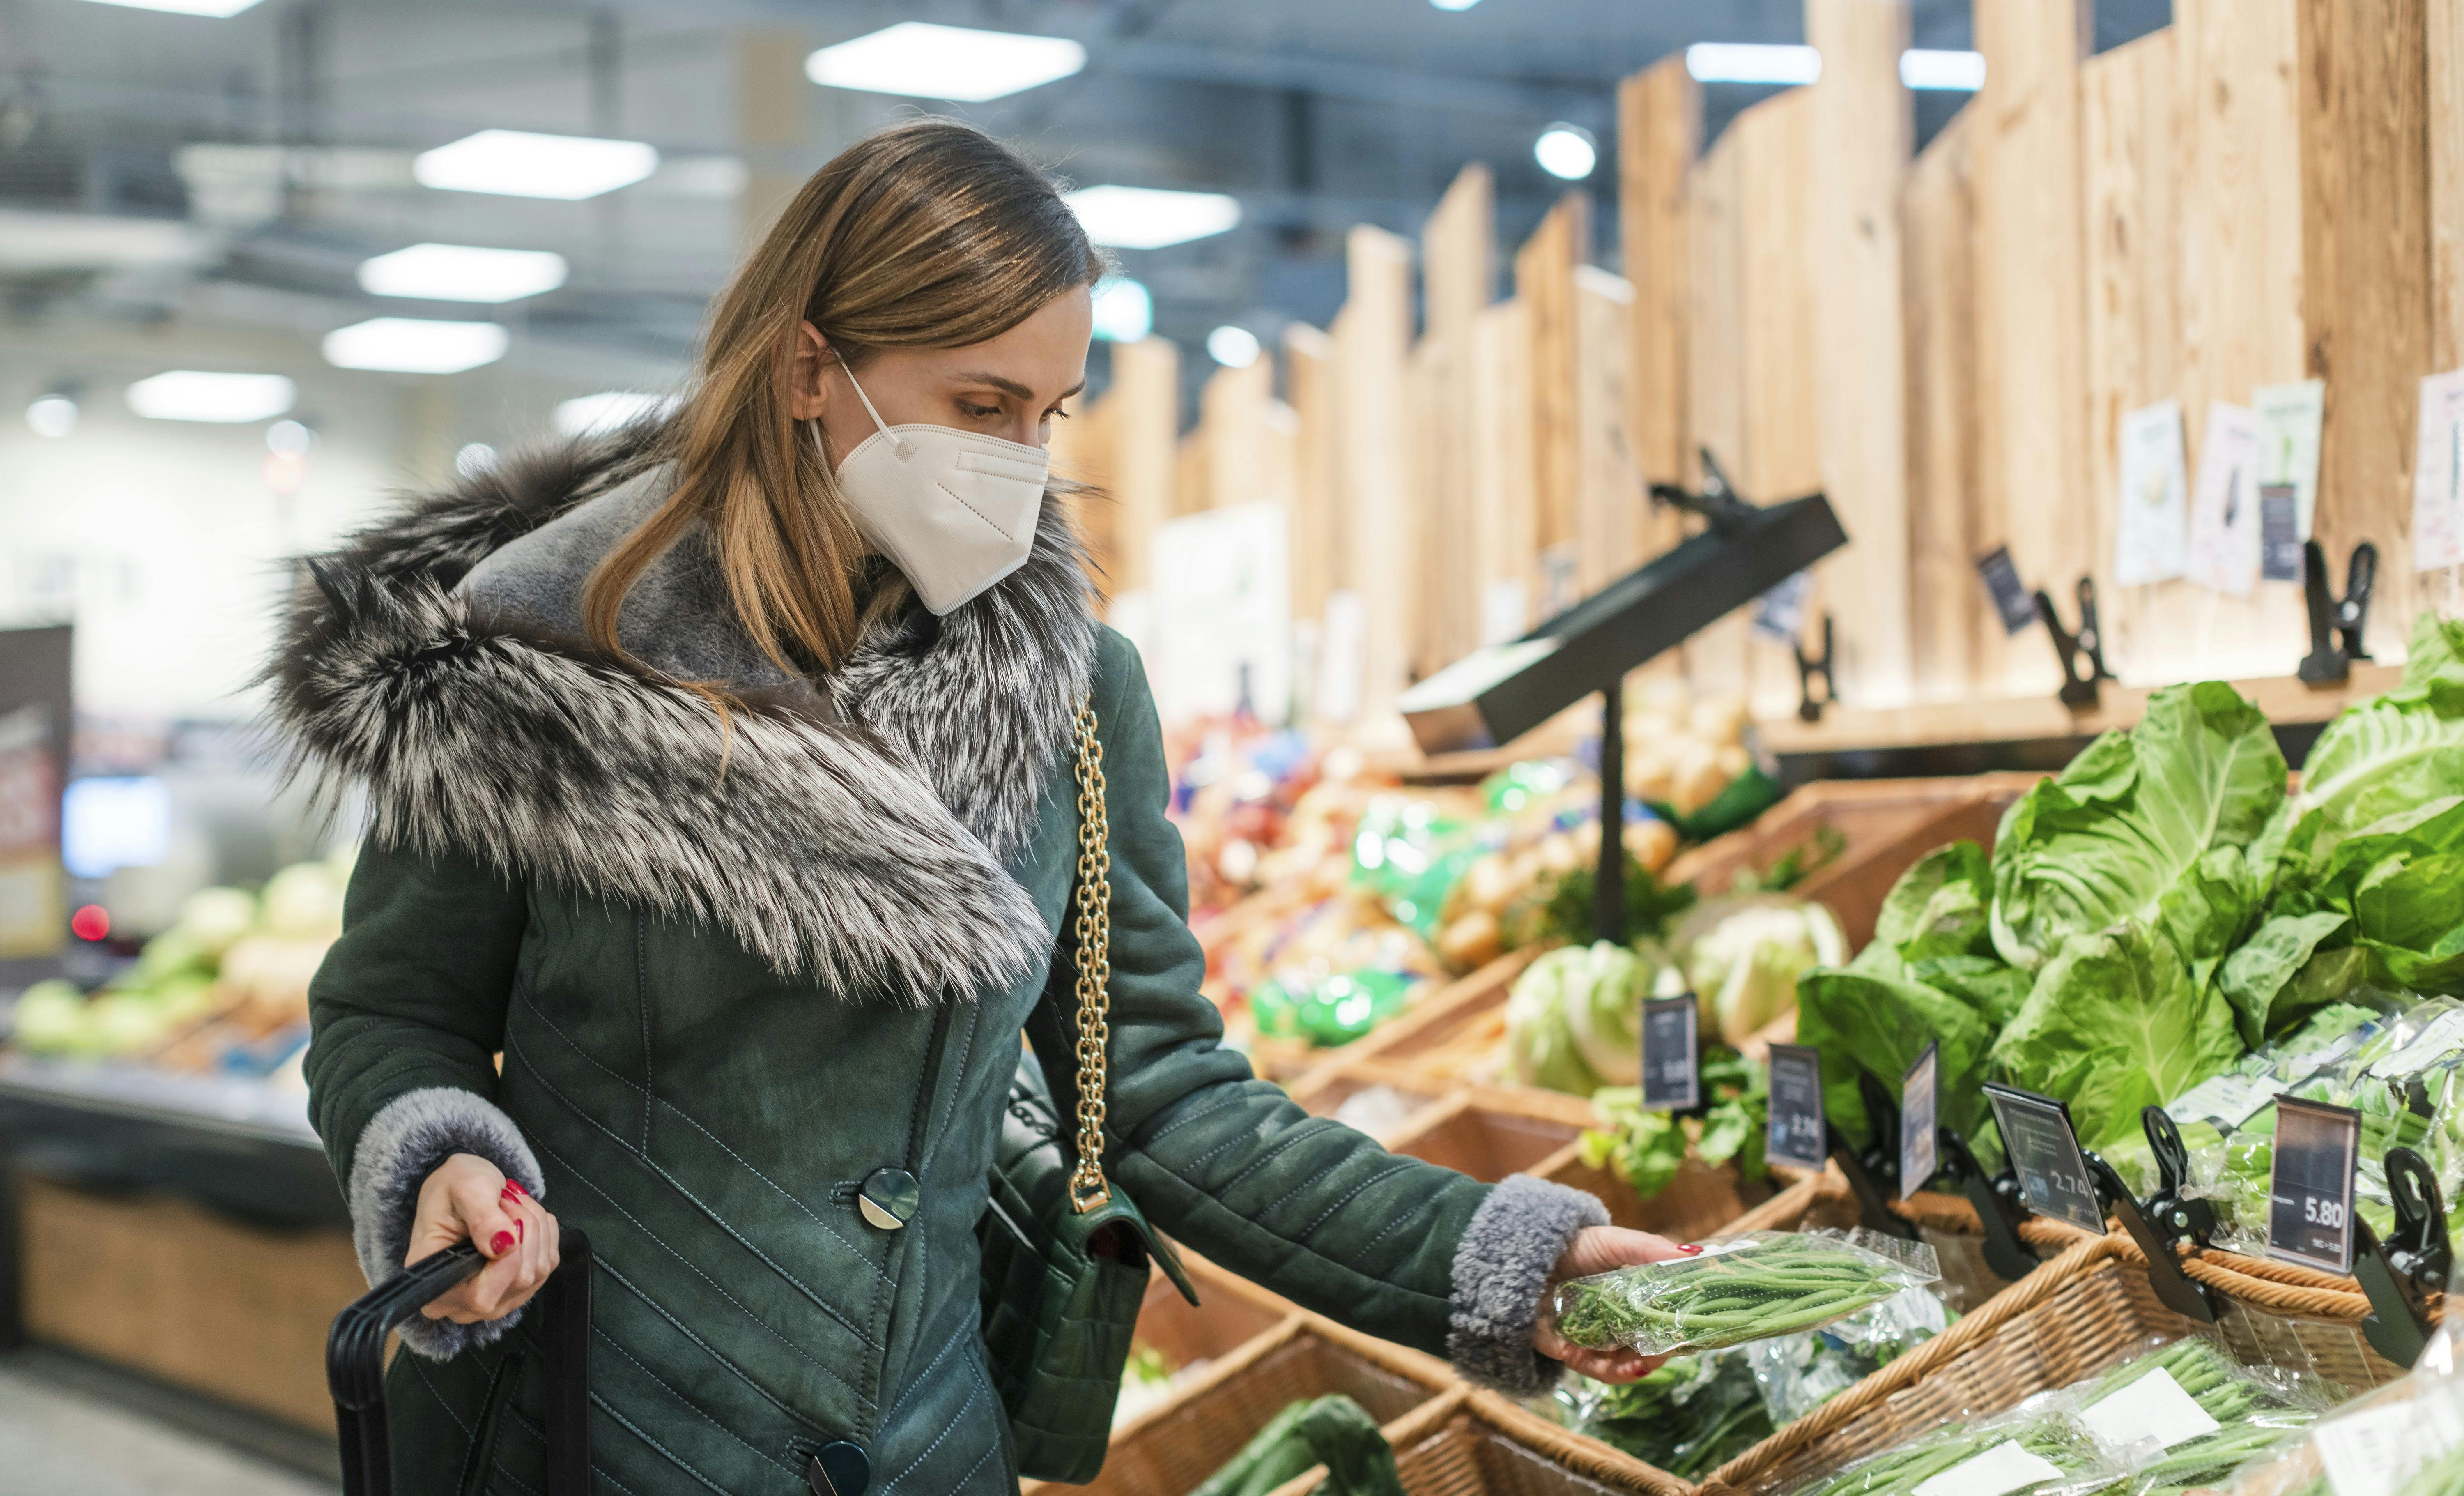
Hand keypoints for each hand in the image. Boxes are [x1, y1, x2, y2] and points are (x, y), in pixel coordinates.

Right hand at [407, 1152, 560, 1325]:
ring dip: (535, 1227)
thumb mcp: (463, 1190)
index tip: (503, 1209)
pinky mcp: (519, 1287)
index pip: (483, 1296)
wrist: (459, 1190)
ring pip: (539, 1270)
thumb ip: (482, 1218)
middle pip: (520, 1279)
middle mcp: (464, 1307)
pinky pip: (548, 1264)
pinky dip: (544, 1233)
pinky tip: (523, 1216)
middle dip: (525, 1229)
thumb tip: (506, 1247)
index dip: (507, 1255)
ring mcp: (495, 1300)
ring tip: (511, 1204)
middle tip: (506, 1200)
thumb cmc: (452, 1189)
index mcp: (437, 1293)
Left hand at [1532, 1225, 1697, 1382]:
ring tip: (1640, 1365)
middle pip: (1647, 1343)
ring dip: (1635, 1367)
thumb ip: (1649, 1249)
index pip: (1666, 1317)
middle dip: (1660, 1351)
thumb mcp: (1613, 1241)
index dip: (1680, 1327)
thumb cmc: (1571, 1245)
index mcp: (1634, 1295)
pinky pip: (1594, 1368)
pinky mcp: (1571, 1349)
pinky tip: (1614, 1364)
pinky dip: (1604, 1369)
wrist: (1520, 1256)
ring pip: (1624, 1361)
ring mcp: (1596, 1336)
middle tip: (1667, 1350)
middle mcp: (1618, 1319)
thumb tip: (1691, 1255)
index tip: (1693, 1331)